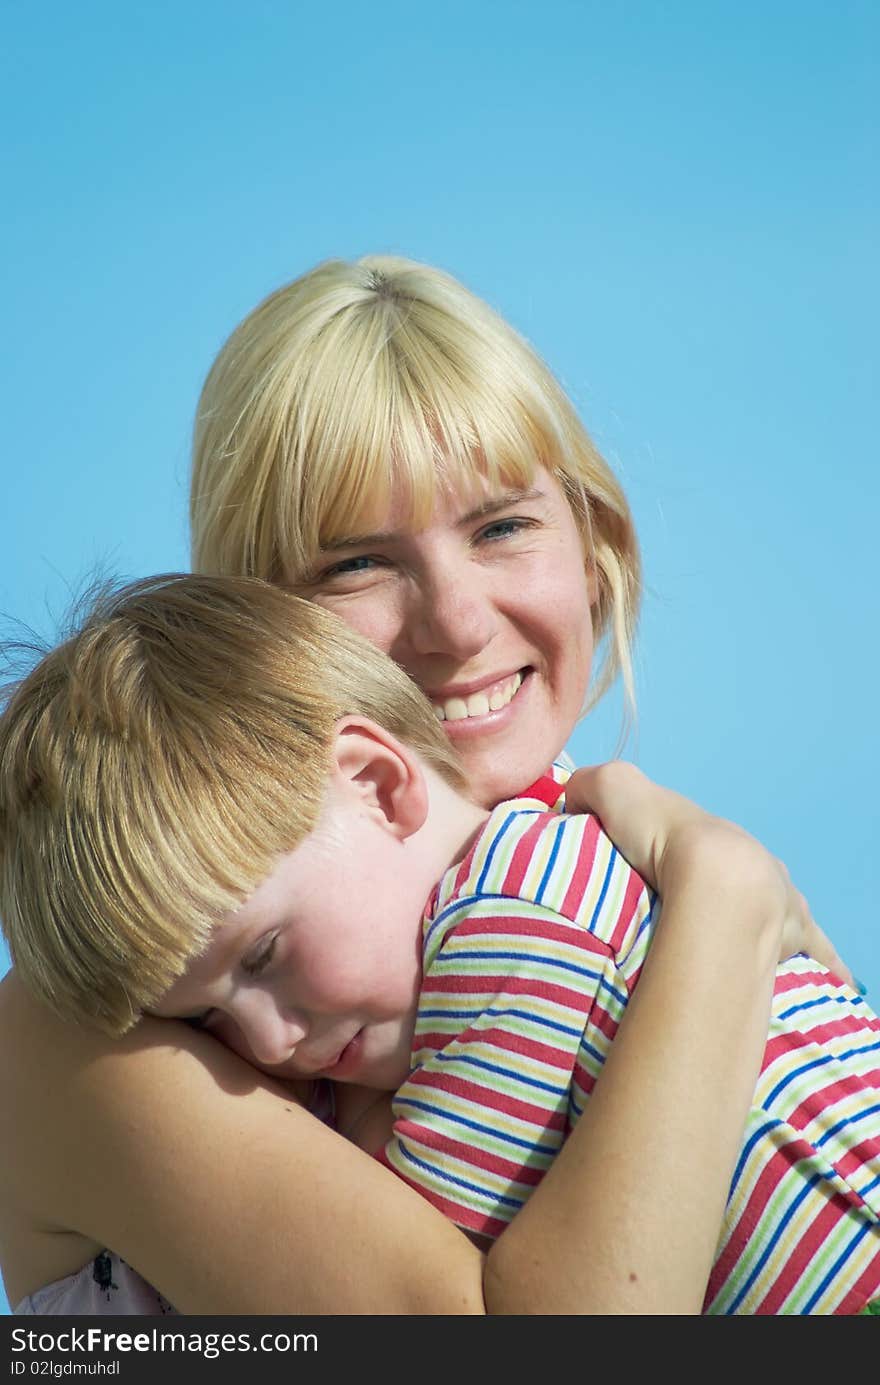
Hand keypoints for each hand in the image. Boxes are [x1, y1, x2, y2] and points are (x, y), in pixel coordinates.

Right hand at [564, 762, 854, 987]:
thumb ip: (591, 787)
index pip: (699, 842)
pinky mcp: (798, 945)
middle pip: (742, 879)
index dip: (675, 856)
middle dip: (725, 896)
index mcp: (721, 837)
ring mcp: (785, 907)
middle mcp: (761, 867)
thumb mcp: (614, 790)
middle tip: (693, 922)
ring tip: (743, 953)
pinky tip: (817, 979)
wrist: (714, 883)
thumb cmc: (663, 840)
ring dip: (765, 930)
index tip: (653, 876)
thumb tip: (572, 801)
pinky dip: (817, 964)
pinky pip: (815, 954)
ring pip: (779, 916)